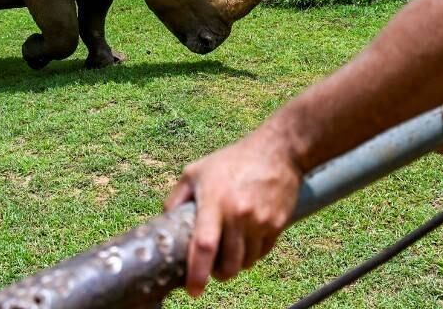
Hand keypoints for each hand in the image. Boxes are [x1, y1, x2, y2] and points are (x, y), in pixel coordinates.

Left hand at [165, 128, 302, 297]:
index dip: (197, 273)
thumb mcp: (196, 171)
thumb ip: (176, 198)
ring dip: (237, 264)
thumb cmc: (233, 160)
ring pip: (247, 262)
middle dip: (218, 274)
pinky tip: (247, 241)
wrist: (278, 150)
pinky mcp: (278, 224)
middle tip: (213, 269)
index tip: (193, 290)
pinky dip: (253, 254)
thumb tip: (164, 224)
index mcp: (215, 201)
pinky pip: (262, 253)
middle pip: (229, 264)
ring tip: (231, 251)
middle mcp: (238, 214)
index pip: (204, 245)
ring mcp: (261, 221)